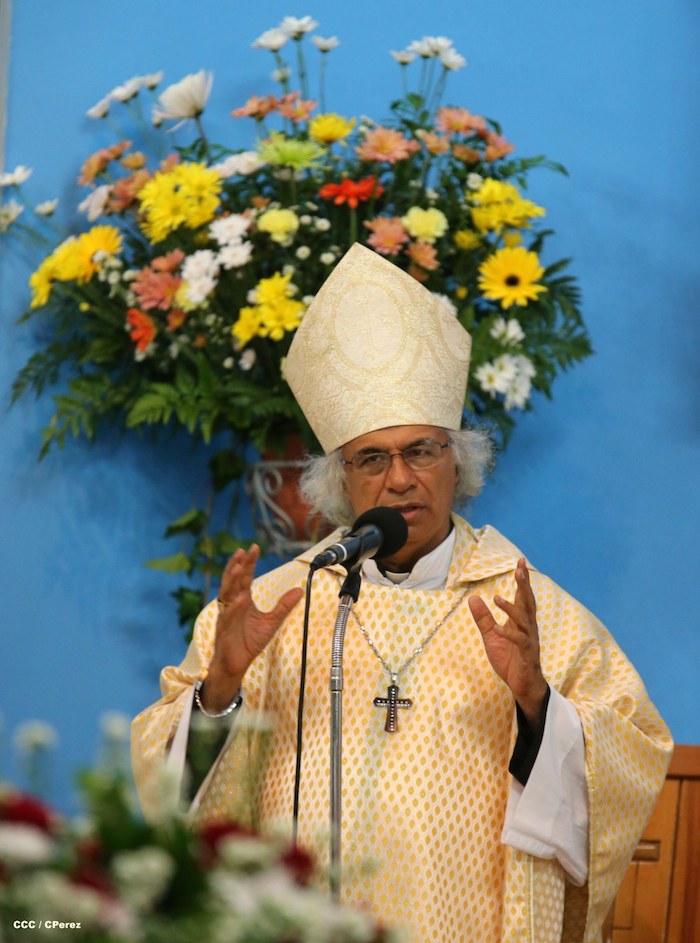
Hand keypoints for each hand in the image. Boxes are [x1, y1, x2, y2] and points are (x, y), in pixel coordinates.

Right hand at [202, 544, 302, 711]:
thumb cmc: (249, 641)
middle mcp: (233, 604)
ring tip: (238, 565)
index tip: (254, 548)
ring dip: (231, 579)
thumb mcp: (271, 621)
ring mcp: (227, 615)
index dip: (249, 563)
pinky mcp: (224, 629)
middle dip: (239, 565)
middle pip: (234, 580)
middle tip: (244, 550)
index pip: (245, 577)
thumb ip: (283, 606)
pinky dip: (234, 607)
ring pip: (226, 593)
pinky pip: (228, 616)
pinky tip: (240, 597)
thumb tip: (298, 590)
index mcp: (242, 600)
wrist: (236, 663)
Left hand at [468, 558, 547, 727]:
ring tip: (497, 599)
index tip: (520, 562)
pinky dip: (508, 634)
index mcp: (521, 622)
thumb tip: (473, 598)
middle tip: (520, 569)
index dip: (522, 580)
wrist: (523, 685)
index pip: (523, 597)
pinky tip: (497, 629)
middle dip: (524, 586)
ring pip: (523, 621)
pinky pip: (518, 642)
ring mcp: (529, 641)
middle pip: (528, 603)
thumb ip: (484, 618)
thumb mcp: (492, 636)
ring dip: (511, 609)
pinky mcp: (526, 655)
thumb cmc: (510, 659)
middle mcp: (528, 628)